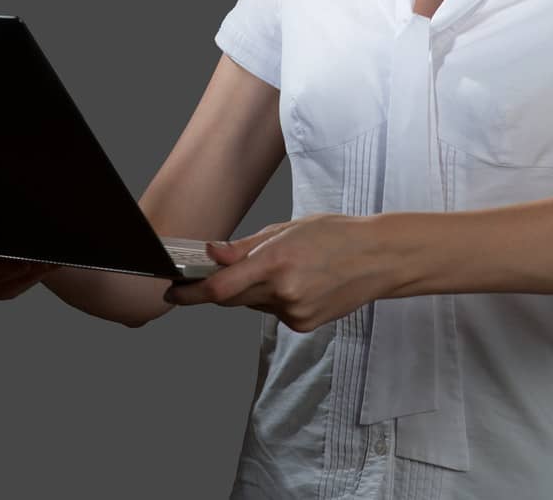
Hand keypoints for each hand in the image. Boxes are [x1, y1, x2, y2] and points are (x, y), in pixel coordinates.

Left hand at [162, 215, 395, 331]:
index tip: (173, 291)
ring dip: (254, 289)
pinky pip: (274, 312)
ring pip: (254, 304)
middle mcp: (283, 292)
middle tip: (221, 271)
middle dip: (222, 287)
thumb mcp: (287, 229)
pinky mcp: (303, 325)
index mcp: (276, 262)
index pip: (220, 288)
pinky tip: (300, 282)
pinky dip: (276, 298)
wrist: (379, 258)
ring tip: (286, 267)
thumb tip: (210, 253)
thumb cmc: (336, 235)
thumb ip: (245, 246)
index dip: (190, 294)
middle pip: (231, 299)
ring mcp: (294, 312)